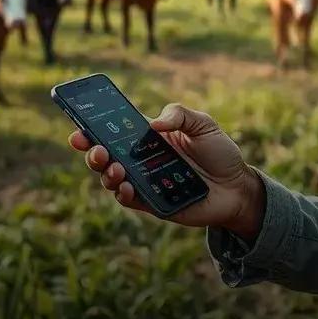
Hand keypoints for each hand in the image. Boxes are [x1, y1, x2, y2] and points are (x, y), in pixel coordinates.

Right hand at [69, 103, 265, 240]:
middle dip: (92, 151)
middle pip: (106, 155)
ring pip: (111, 178)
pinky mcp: (152, 203)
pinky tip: (126, 187)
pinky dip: (122, 194)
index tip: (79, 125)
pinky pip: (130, 200)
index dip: (93, 127)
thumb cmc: (220, 153)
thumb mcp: (203, 125)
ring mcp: (145, 182)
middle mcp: (142, 159)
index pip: (115, 130)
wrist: (237, 187)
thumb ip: (179, 115)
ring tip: (116, 168)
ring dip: (106, 173)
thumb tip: (152, 123)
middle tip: (94, 148)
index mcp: (150, 137)